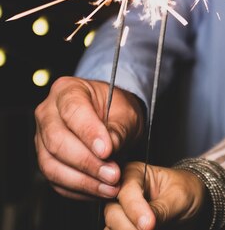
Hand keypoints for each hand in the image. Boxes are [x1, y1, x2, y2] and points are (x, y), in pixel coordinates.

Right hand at [34, 76, 143, 199]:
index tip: (107, 150)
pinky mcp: (46, 160)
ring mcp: (42, 138)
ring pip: (52, 165)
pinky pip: (55, 181)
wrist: (112, 118)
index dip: (89, 133)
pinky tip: (99, 191)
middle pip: (57, 141)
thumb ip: (118, 129)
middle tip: (112, 174)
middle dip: (86, 162)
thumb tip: (108, 150)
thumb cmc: (117, 110)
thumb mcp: (126, 113)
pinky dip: (78, 190)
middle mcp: (48, 113)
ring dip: (82, 181)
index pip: (73, 111)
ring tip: (109, 187)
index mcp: (67, 90)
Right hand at [104, 161, 205, 229]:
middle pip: (113, 212)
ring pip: (111, 226)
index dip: (135, 209)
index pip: (127, 191)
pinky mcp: (124, 226)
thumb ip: (161, 209)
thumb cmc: (187, 189)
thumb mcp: (179, 196)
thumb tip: (145, 225)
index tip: (149, 225)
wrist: (194, 201)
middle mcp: (123, 191)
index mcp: (135, 173)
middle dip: (128, 226)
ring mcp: (122, 210)